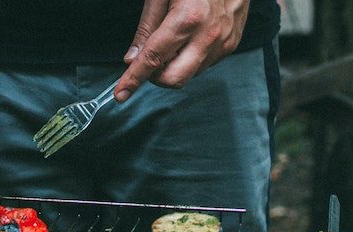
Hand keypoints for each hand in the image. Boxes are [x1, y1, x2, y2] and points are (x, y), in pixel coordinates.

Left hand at [115, 0, 250, 101]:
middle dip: (156, 76)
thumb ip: (147, 27)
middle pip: (173, 79)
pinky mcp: (232, 45)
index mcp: (188, 18)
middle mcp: (208, 35)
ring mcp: (223, 43)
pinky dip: (190, 57)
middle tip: (150, 59)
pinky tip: (192, 36)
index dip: (134, 78)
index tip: (121, 93)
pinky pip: (204, 64)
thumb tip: (133, 58)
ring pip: (189, 74)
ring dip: (174, 65)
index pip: (153, 58)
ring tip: (176, 37)